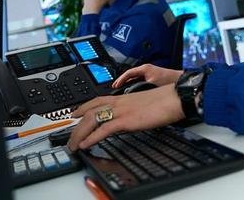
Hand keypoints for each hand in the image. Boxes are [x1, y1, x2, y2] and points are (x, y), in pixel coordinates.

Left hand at [67, 85, 184, 150]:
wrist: (173, 99)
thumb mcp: (140, 106)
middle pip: (89, 111)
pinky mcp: (126, 120)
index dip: (82, 107)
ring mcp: (121, 110)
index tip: (74, 114)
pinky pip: (104, 129)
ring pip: (92, 119)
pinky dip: (92, 137)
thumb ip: (128, 112)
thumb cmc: (162, 102)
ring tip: (73, 145)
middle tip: (69, 137)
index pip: (96, 101)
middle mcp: (118, 102)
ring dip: (79, 133)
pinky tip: (86, 144)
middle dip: (76, 126)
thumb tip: (123, 124)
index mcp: (122, 98)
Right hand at [111, 64, 181, 88]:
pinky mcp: (151, 78)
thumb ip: (140, 86)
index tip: (115, 85)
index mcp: (144, 68)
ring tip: (121, 90)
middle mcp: (146, 69)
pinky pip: (139, 81)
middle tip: (115, 87)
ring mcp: (148, 74)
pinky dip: (134, 85)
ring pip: (134, 78)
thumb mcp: (152, 83)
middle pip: (130, 75)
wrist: (179, 81)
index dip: (120, 79)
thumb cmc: (169, 80)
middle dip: (122, 81)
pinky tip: (133, 92)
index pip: (128, 73)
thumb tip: (130, 92)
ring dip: (128, 84)